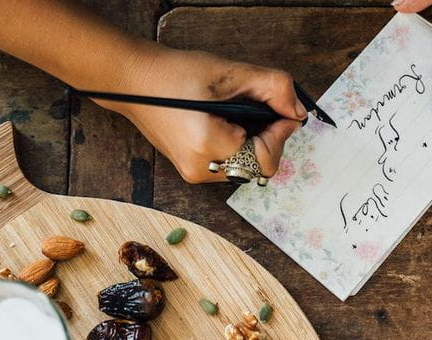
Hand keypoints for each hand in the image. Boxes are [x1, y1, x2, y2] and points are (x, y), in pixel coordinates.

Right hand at [96, 45, 305, 182]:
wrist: (134, 82)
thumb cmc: (174, 74)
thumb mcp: (229, 73)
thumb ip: (272, 89)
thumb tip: (298, 110)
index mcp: (208, 147)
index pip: (266, 159)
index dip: (281, 134)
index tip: (283, 112)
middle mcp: (201, 169)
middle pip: (259, 166)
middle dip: (268, 137)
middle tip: (259, 108)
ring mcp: (195, 174)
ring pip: (247, 167)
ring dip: (254, 141)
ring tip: (238, 113)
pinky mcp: (192, 171)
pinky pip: (231, 164)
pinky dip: (239, 146)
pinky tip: (226, 123)